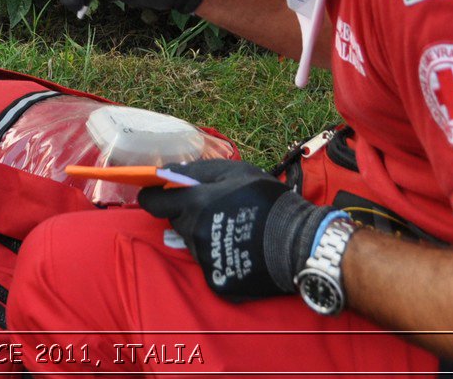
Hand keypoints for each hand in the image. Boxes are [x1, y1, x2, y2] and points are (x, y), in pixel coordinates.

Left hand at [137, 159, 332, 301]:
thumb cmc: (267, 200)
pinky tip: (240, 250)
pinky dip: (219, 257)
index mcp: (194, 204)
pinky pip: (209, 265)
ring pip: (192, 243)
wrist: (300, 243)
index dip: (154, 196)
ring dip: (204, 235)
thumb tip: (167, 172)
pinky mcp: (217, 280)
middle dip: (187, 214)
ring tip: (234, 229)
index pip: (152, 203)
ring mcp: (204, 259)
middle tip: (215, 209)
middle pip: (175, 223)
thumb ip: (197, 171)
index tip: (160, 195)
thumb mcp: (235, 172)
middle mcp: (193, 233)